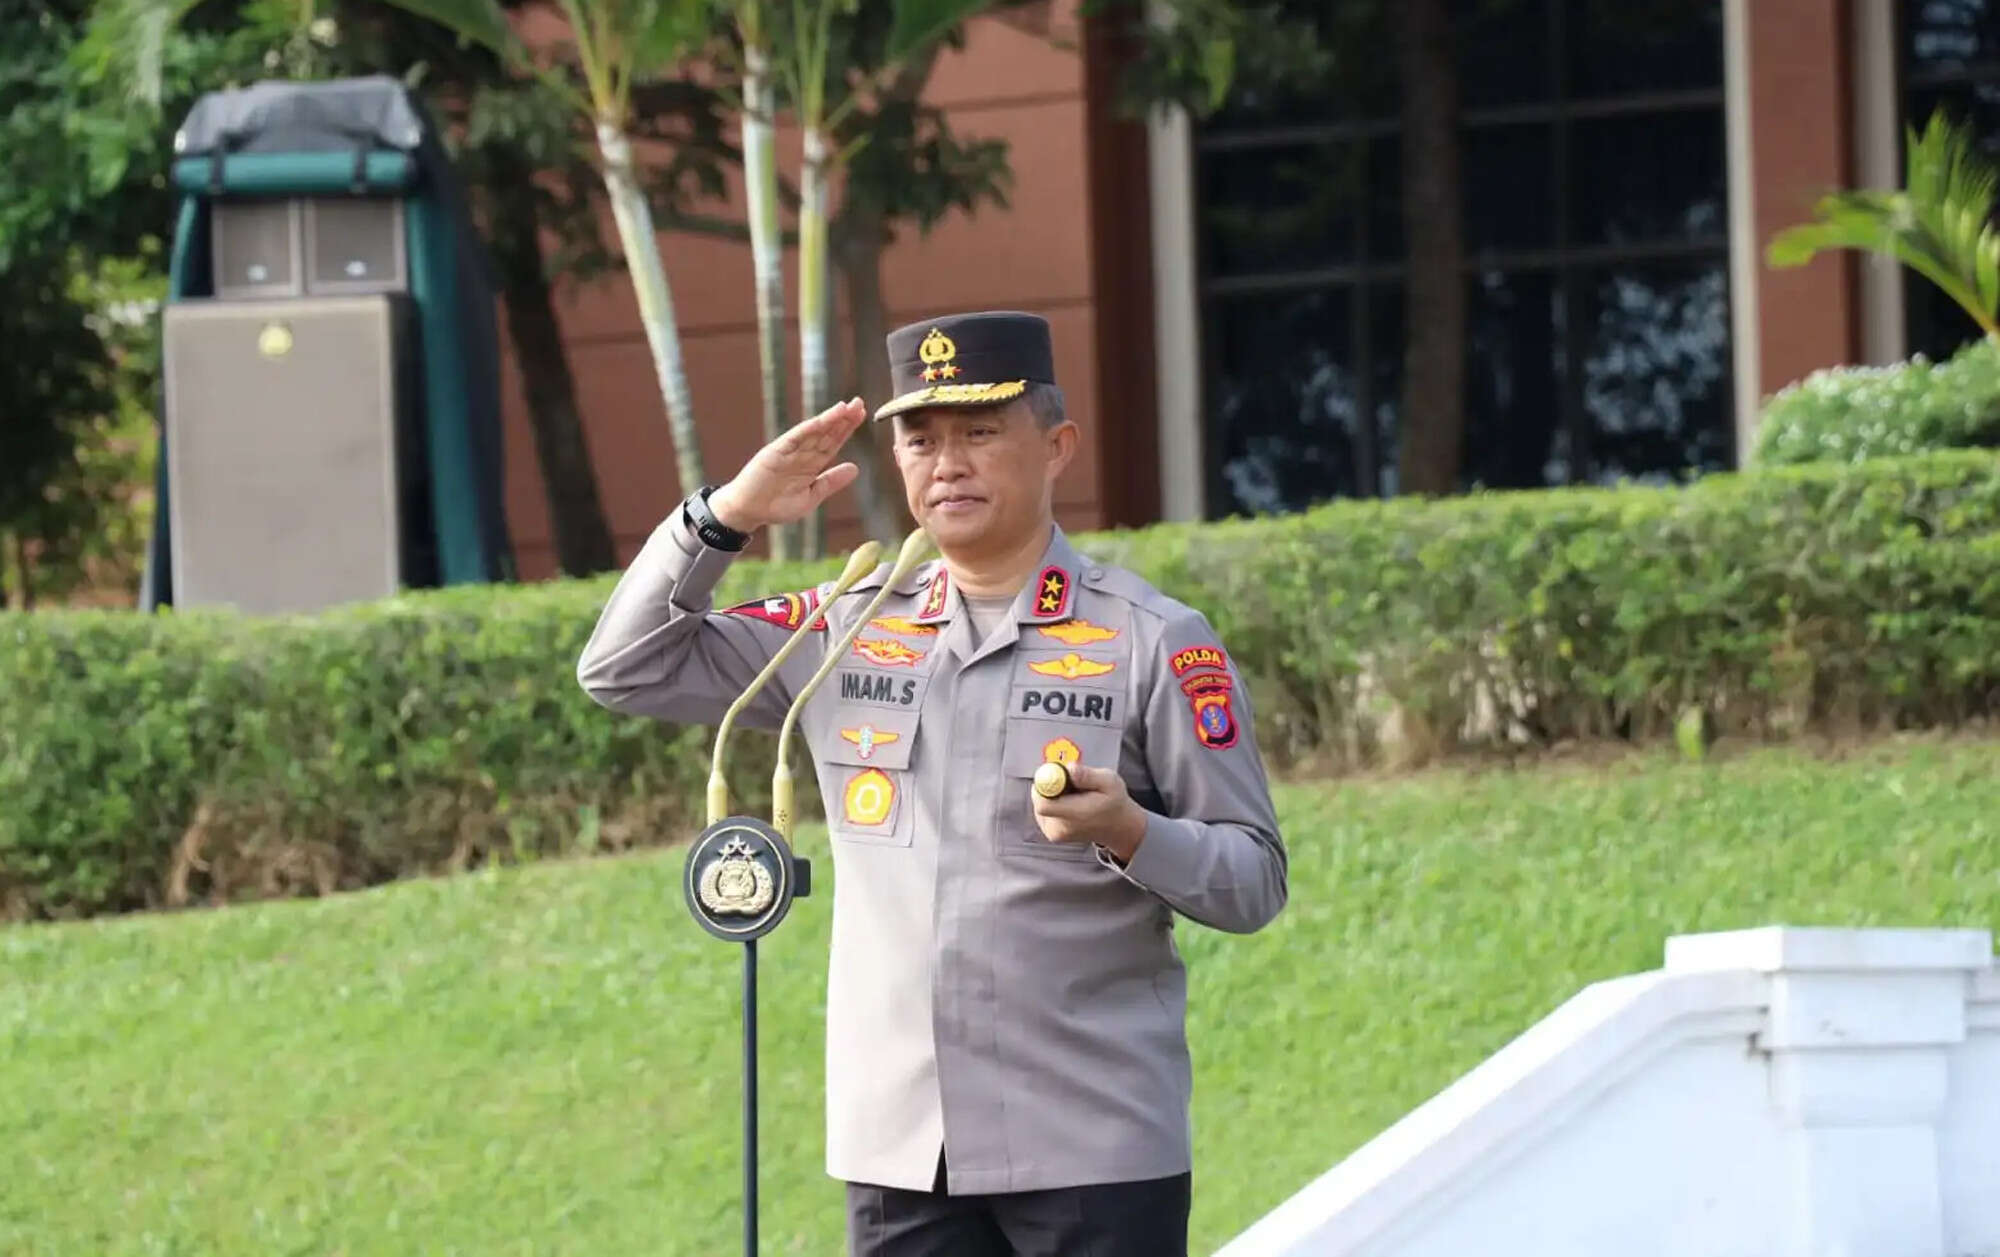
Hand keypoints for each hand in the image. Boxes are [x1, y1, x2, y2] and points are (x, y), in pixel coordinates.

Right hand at [707, 398, 868, 532]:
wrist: (747, 511)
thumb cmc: (776, 506)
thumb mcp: (810, 497)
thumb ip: (830, 482)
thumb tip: (855, 468)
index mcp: (811, 465)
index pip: (833, 443)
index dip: (847, 429)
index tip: (862, 416)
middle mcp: (802, 454)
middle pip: (826, 433)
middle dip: (843, 419)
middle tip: (860, 403)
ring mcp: (789, 451)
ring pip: (813, 432)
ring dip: (829, 419)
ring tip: (846, 407)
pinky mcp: (775, 451)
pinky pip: (795, 437)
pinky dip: (810, 428)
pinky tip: (824, 419)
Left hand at [1030, 763, 1148, 861]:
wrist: (1117, 826)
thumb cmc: (1114, 803)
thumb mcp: (1109, 781)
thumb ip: (1088, 775)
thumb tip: (1069, 768)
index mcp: (1075, 816)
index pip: (1043, 803)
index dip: (1045, 783)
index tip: (1060, 774)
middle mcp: (1061, 828)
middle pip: (1039, 799)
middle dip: (1050, 784)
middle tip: (1070, 781)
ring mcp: (1054, 832)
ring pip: (1040, 802)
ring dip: (1052, 793)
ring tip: (1074, 794)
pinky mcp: (1051, 832)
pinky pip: (1043, 809)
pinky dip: (1053, 801)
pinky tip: (1069, 802)